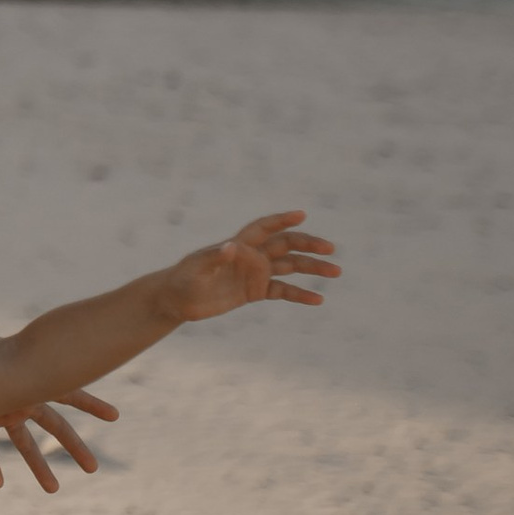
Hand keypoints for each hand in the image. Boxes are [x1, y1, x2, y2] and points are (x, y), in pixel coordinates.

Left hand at [0, 325, 113, 493]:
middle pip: (55, 427)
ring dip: (38, 466)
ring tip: (53, 489)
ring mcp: (4, 412)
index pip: (68, 392)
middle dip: (74, 447)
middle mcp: (23, 399)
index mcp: (31, 380)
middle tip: (93, 468)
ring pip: (25, 444)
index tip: (113, 415)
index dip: (90, 403)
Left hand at [168, 213, 341, 322]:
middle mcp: (251, 256)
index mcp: (239, 245)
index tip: (302, 215)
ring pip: (290, 267)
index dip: (281, 220)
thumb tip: (231, 247)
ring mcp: (255, 273)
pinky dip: (300, 295)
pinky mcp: (255, 292)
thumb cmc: (183, 279)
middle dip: (309, 245)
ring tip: (336, 272)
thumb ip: (215, 257)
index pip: (264, 228)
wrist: (177, 300)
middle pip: (286, 246)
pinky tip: (318, 300)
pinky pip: (283, 291)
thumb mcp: (197, 269)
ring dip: (312, 268)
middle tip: (331, 249)